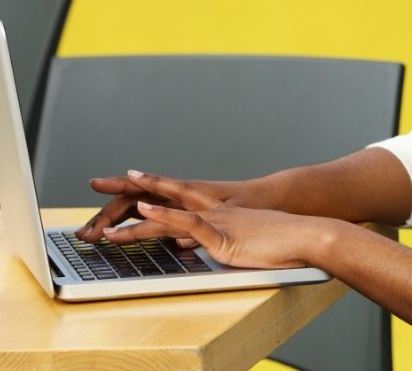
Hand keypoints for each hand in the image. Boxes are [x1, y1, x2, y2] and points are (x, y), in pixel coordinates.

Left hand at [100, 174, 320, 269]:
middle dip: (127, 187)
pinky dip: (166, 213)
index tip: (114, 183)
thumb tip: (178, 241)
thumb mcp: (231, 237)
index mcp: (208, 208)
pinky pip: (189, 219)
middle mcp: (208, 205)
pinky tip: (147, 209)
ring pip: (169, 206)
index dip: (140, 189)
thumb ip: (202, 236)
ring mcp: (214, 215)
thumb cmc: (272, 238)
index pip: (167, 195)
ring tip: (110, 205)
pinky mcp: (223, 230)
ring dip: (137, 205)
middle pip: (161, 191)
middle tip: (97, 182)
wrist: (302, 229)